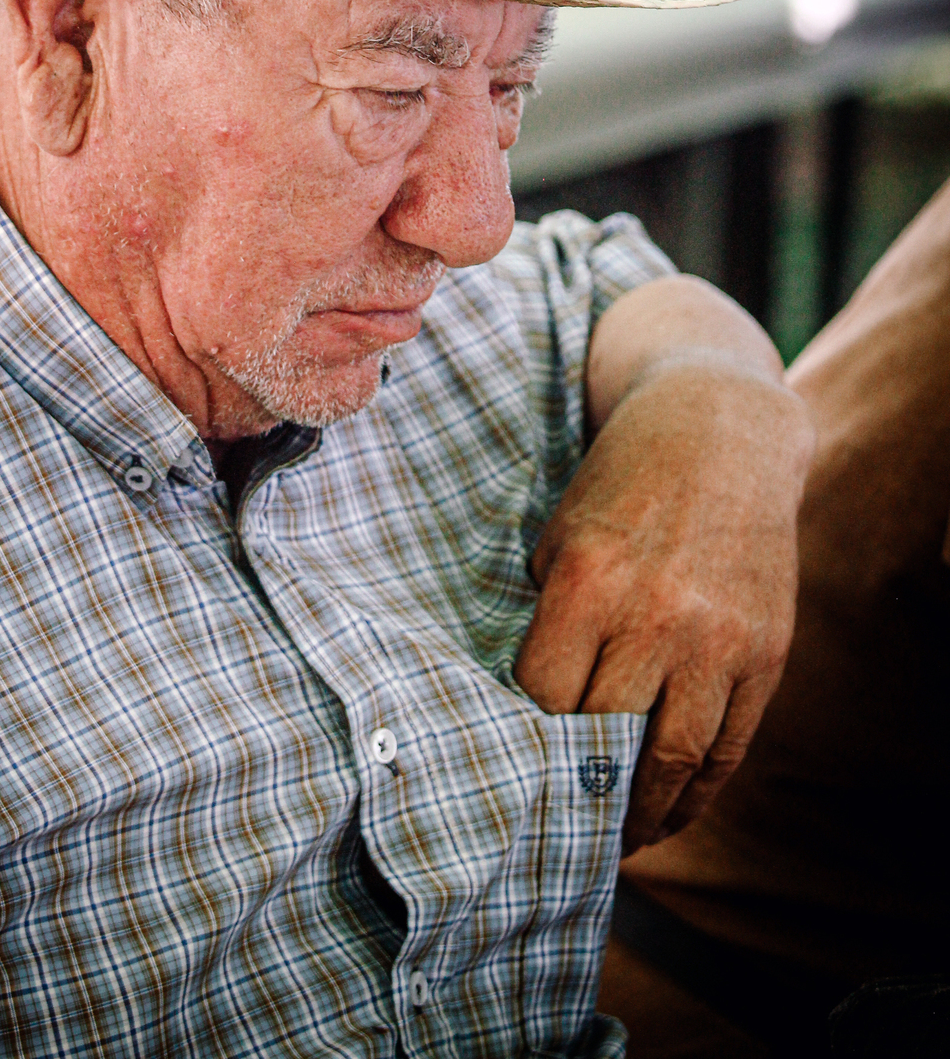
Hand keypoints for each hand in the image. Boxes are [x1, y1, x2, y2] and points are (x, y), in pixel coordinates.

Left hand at [513, 360, 811, 851]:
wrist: (720, 432)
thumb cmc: (621, 485)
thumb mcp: (560, 533)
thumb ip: (548, 617)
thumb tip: (526, 712)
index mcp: (587, 581)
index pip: (541, 697)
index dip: (522, 738)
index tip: (508, 763)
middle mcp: (654, 616)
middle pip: (603, 739)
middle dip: (574, 792)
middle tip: (551, 827)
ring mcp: (717, 639)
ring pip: (672, 760)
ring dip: (640, 814)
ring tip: (613, 840)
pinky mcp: (765, 653)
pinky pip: (729, 746)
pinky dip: (698, 791)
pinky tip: (672, 810)